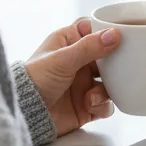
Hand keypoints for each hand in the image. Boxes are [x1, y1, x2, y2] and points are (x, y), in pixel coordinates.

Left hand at [24, 18, 121, 137]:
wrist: (25, 115)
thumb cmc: (34, 80)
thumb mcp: (62, 59)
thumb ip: (89, 47)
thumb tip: (114, 34)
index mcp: (68, 44)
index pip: (92, 29)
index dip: (106, 30)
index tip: (121, 34)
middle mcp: (78, 63)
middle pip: (107, 57)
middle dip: (115, 63)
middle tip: (119, 66)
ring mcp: (83, 84)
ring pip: (111, 82)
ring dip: (106, 89)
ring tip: (91, 96)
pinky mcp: (87, 105)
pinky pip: (106, 104)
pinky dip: (102, 105)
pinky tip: (89, 105)